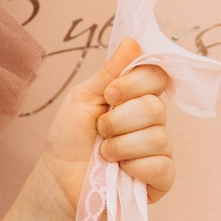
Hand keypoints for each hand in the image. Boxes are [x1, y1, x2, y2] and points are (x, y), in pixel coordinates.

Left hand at [36, 36, 176, 215]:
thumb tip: (133, 41)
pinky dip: (135, 167)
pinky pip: (162, 166)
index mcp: (138, 97)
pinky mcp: (162, 178)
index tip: (109, 95)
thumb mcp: (83, 98)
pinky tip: (121, 171)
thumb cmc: (69, 137)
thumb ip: (109, 71)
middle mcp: (154, 120)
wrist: (58, 179)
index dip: (134, 84)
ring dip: (121, 146)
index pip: (158, 76)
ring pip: (158, 137)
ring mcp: (161, 150)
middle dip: (118, 121)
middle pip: (155, 107)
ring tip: (105, 154)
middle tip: (100, 131)